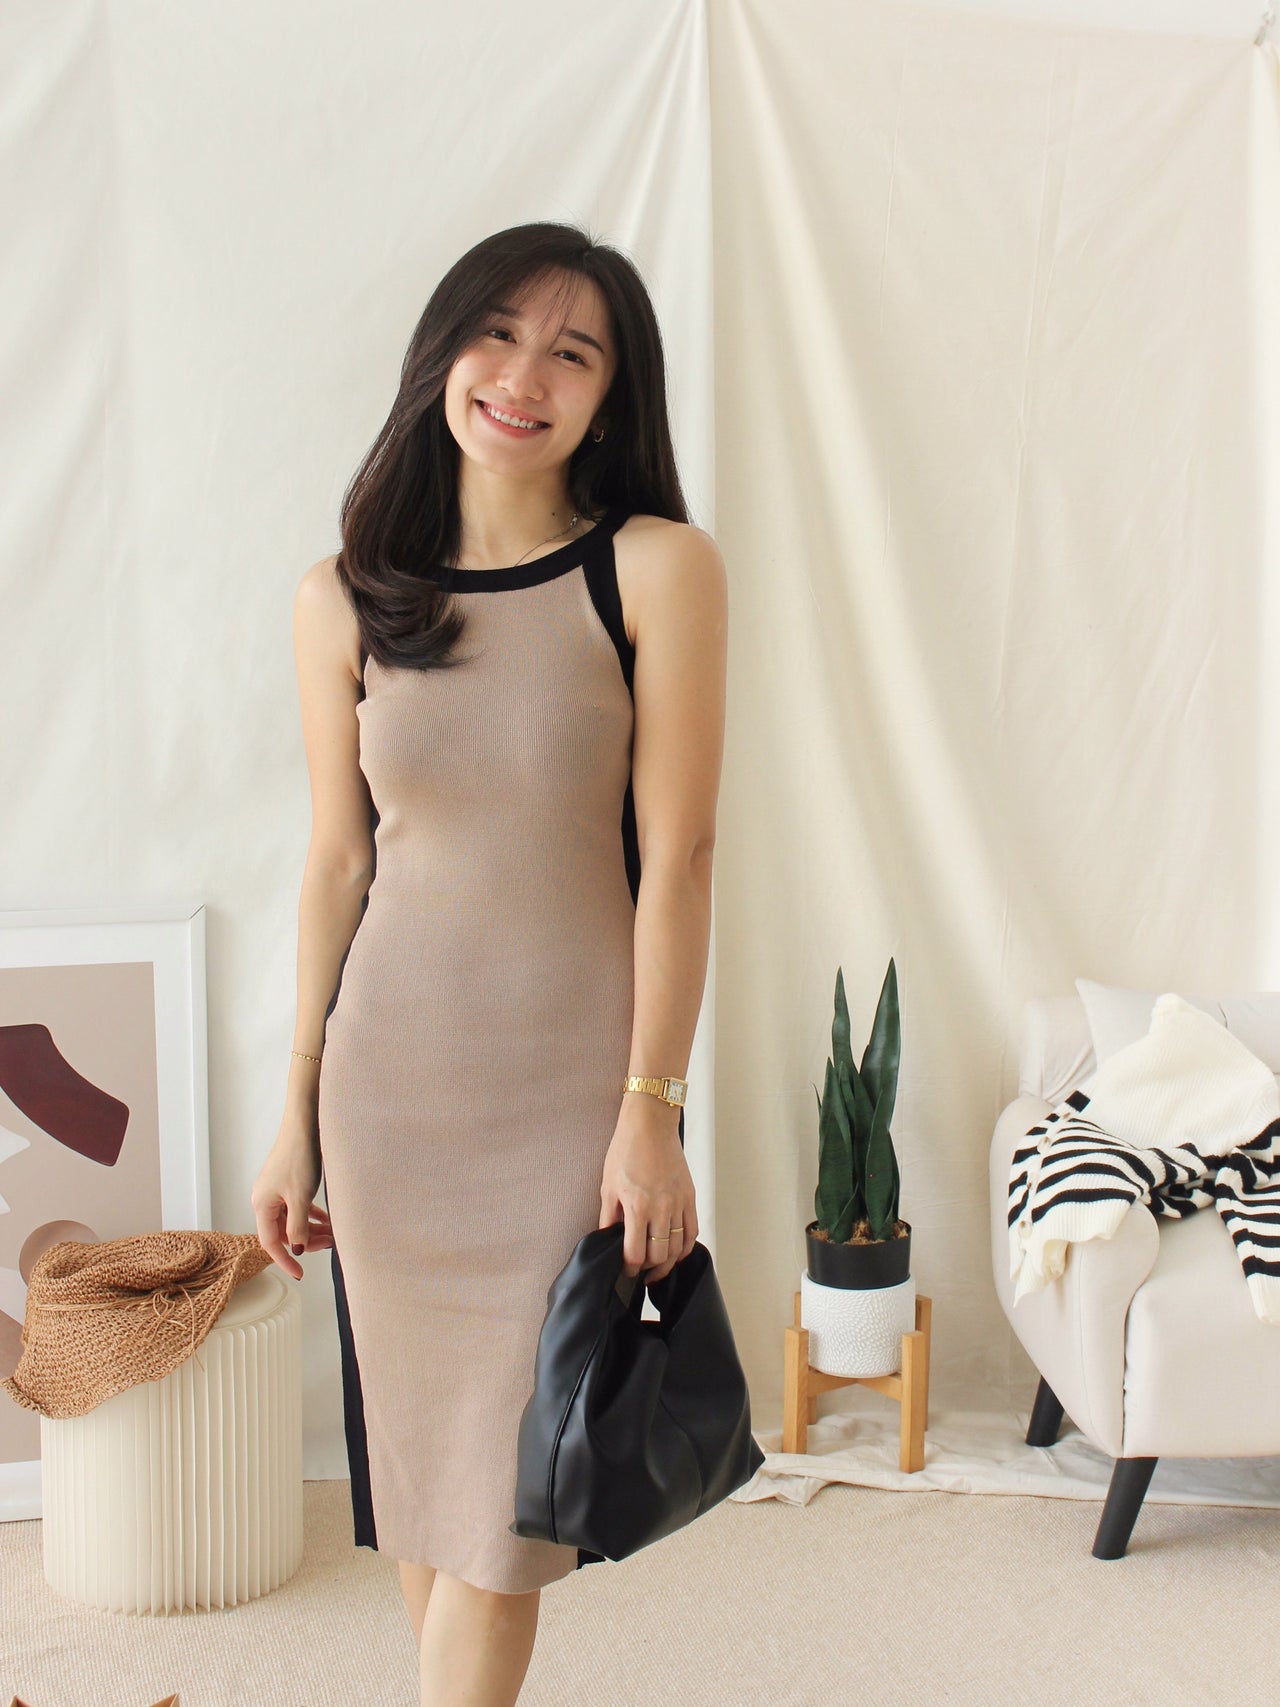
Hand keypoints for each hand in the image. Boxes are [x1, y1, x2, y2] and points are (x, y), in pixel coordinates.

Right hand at [250, 1124, 334, 1281]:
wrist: (304, 1125)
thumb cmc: (299, 1157)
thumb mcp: (300, 1197)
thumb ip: (298, 1226)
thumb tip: (298, 1250)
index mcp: (261, 1205)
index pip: (270, 1243)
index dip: (285, 1260)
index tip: (300, 1273)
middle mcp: (265, 1199)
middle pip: (283, 1232)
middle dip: (305, 1242)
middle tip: (329, 1244)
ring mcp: (275, 1191)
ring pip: (291, 1220)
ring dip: (310, 1229)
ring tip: (332, 1234)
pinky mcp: (286, 1183)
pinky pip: (296, 1207)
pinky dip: (310, 1215)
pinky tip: (326, 1220)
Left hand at [598, 1101, 697, 1283]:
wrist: (650, 1125)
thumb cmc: (626, 1150)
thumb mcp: (608, 1185)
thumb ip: (608, 1217)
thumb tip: (607, 1240)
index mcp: (637, 1206)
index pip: (635, 1253)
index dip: (629, 1268)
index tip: (626, 1270)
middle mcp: (661, 1207)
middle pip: (659, 1255)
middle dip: (649, 1268)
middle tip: (641, 1271)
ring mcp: (678, 1202)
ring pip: (677, 1247)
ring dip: (667, 1262)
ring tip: (658, 1268)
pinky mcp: (689, 1196)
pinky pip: (692, 1231)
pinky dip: (685, 1247)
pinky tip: (676, 1252)